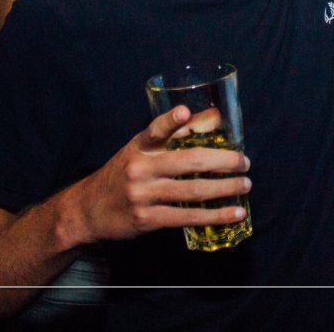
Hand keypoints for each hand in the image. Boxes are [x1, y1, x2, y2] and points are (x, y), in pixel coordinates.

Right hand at [62, 105, 249, 245]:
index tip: (184, 113)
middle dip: (224, 161)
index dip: (170, 121)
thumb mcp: (141, 149)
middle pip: (188, 161)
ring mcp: (143, 195)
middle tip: (245, 163)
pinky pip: (187, 216)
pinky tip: (234, 214)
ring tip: (245, 184)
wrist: (88, 210)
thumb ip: (176, 133)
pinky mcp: (147, 219)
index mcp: (139, 146)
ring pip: (193, 190)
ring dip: (225, 188)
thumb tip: (215, 116)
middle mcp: (140, 168)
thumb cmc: (123, 173)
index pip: (155, 130)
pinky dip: (215, 215)